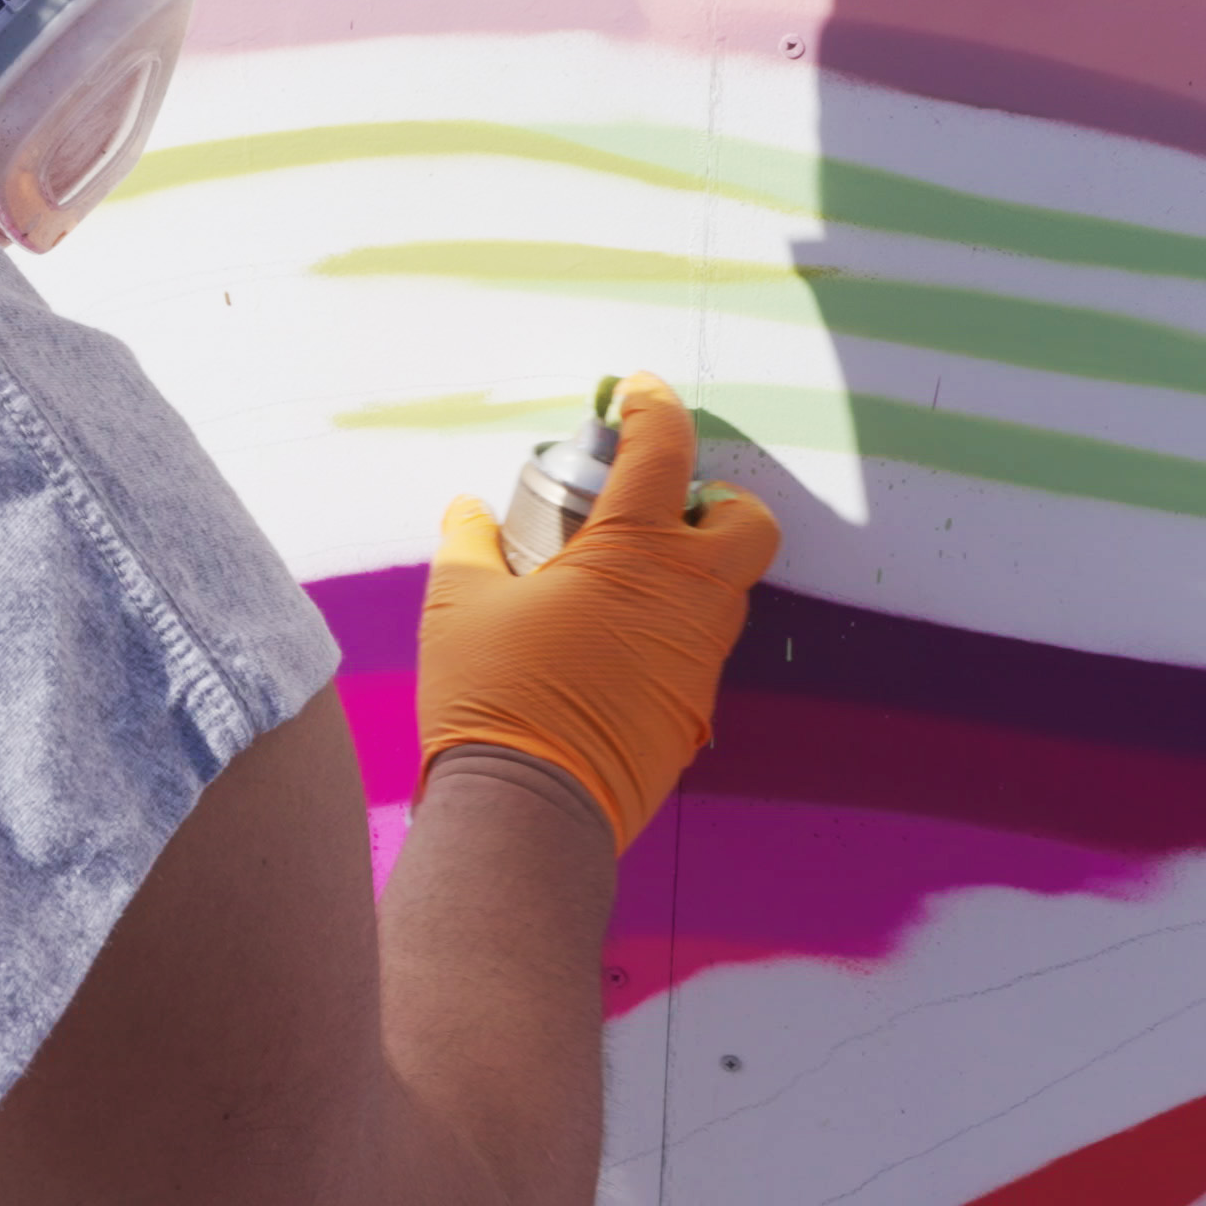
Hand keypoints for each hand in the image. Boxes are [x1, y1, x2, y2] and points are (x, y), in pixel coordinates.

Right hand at [418, 374, 782, 848]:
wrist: (529, 811)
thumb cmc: (493, 696)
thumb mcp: (460, 605)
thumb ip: (469, 544)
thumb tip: (467, 511)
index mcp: (635, 552)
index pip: (664, 451)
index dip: (654, 408)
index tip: (637, 394)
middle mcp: (688, 598)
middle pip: (746, 523)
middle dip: (714, 503)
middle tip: (654, 510)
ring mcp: (700, 659)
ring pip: (722, 593)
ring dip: (684, 572)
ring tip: (610, 584)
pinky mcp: (691, 711)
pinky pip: (694, 651)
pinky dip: (663, 633)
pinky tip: (604, 649)